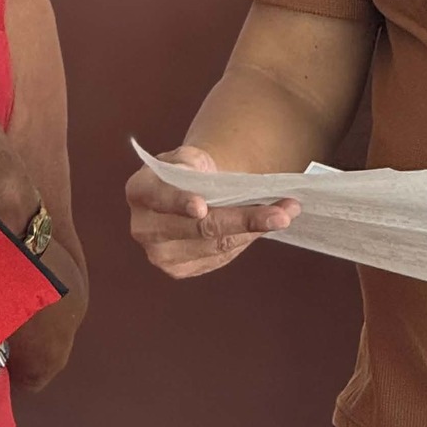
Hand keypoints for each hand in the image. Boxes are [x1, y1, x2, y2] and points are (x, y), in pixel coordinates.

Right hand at [126, 144, 300, 279]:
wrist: (188, 192)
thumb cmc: (189, 171)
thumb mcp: (189, 156)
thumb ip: (196, 164)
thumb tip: (220, 181)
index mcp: (139, 190)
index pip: (160, 197)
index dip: (181, 202)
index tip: (202, 207)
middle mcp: (143, 228)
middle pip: (198, 228)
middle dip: (243, 218)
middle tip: (280, 213)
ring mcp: (160, 254)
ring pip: (215, 245)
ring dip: (254, 230)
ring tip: (286, 213)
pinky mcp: (179, 270)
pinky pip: (219, 257)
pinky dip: (245, 240)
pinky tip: (264, 226)